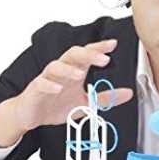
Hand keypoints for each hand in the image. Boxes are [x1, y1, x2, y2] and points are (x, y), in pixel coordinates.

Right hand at [12, 38, 132, 131]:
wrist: (31, 115)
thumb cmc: (55, 104)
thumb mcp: (85, 103)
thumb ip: (105, 98)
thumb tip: (127, 93)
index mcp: (74, 71)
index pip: (87, 54)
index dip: (99, 48)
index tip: (113, 44)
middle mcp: (61, 71)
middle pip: (73, 54)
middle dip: (88, 54)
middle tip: (103, 59)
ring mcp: (47, 79)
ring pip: (56, 66)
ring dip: (69, 69)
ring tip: (80, 74)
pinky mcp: (35, 90)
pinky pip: (41, 84)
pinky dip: (49, 85)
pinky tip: (57, 88)